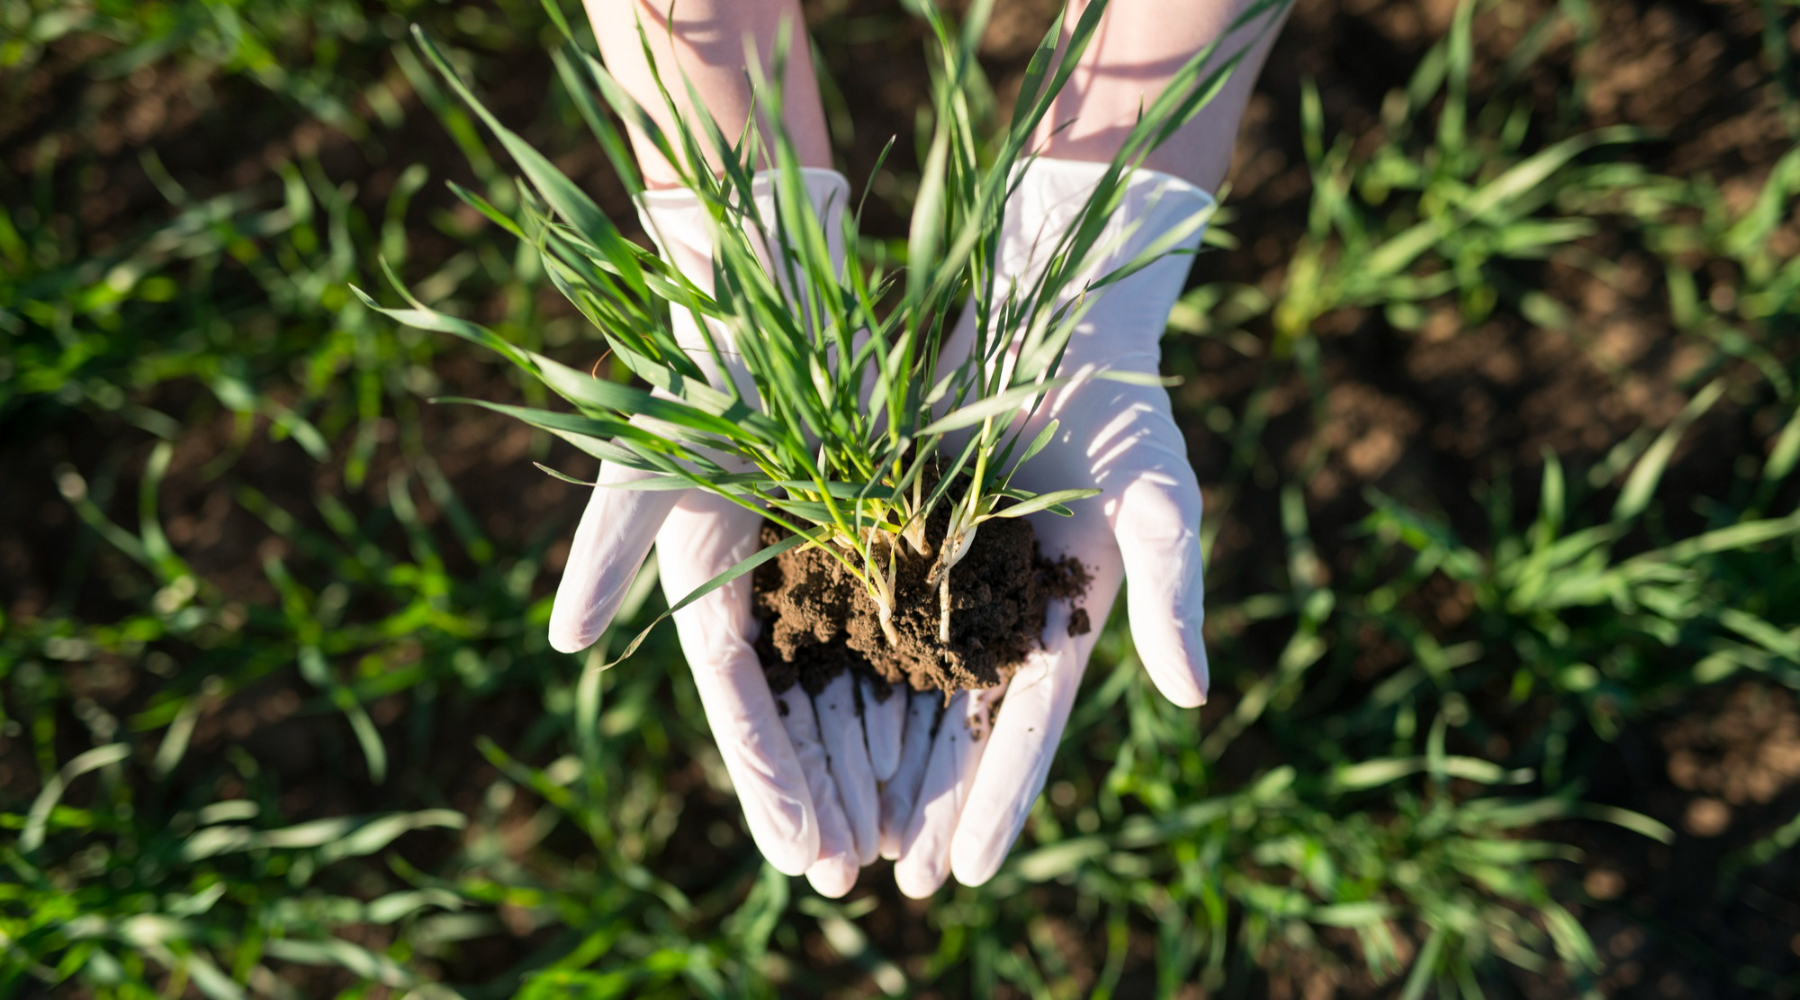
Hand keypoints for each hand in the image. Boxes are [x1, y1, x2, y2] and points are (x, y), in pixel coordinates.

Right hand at [547, 170, 889, 895]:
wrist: (766, 280)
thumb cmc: (699, 365)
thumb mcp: (649, 459)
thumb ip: (608, 551)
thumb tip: (561, 648)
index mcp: (707, 584)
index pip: (741, 707)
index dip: (768, 785)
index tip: (801, 856)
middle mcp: (766, 588)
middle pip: (799, 716)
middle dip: (822, 796)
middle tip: (852, 879)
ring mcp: (823, 564)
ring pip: (852, 686)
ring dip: (870, 761)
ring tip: (895, 839)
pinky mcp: (877, 532)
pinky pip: (905, 624)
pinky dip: (919, 685)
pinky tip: (948, 739)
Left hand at [883, 159, 1214, 894]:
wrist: (1053, 304)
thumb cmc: (1122, 401)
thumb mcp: (1161, 498)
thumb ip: (1172, 594)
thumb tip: (1191, 699)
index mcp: (1064, 618)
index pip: (1026, 729)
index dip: (999, 802)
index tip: (970, 875)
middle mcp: (997, 610)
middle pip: (951, 727)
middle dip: (927, 803)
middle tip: (892, 883)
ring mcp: (937, 571)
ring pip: (893, 684)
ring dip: (869, 756)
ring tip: (841, 827)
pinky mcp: (884, 524)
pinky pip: (849, 606)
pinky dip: (828, 665)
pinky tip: (791, 714)